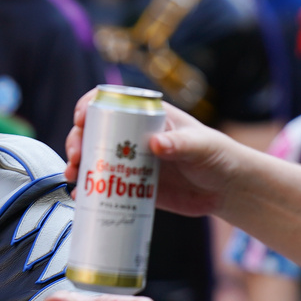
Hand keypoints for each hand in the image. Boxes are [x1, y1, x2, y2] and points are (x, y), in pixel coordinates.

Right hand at [64, 91, 245, 217]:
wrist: (227, 189)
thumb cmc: (218, 156)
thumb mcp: (201, 145)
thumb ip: (180, 144)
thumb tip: (154, 145)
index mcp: (148, 116)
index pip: (111, 103)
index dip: (89, 107)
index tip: (80, 119)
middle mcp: (133, 137)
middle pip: (94, 132)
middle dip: (77, 141)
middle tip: (76, 156)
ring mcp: (130, 162)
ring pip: (94, 159)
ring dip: (77, 165)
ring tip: (73, 176)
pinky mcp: (132, 188)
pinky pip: (104, 187)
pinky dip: (89, 191)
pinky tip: (80, 197)